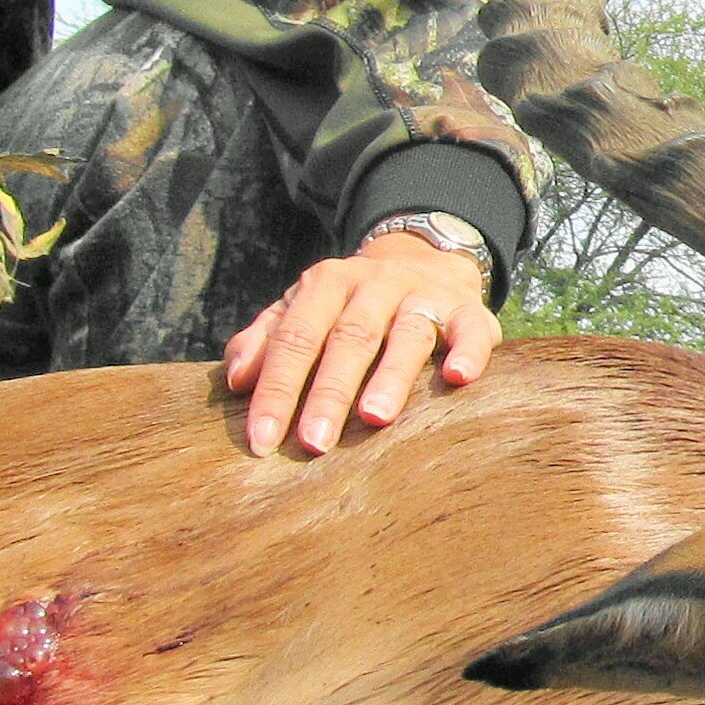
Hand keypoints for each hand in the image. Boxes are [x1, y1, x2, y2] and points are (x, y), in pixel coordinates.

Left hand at [221, 233, 497, 458]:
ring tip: (375, 418)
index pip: (295, 339)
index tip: (262, 440)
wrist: (424, 260)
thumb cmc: (350, 305)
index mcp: (325, 285)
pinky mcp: (467, 309)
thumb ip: (265, 340)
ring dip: (390, 376)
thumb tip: (235, 381)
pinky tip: (457, 377)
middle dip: (328, 393)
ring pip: (406, 334)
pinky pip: (470, 329)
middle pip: (347, 339)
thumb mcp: (303, 310)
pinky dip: (466, 351)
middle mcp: (373, 284)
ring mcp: (422, 295)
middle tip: (312, 444)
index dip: (276, 389)